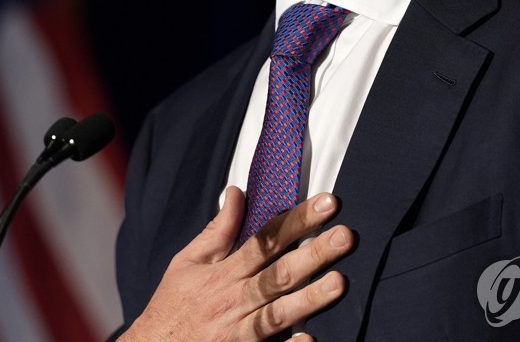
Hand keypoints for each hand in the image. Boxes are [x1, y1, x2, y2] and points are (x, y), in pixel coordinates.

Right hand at [119, 187, 351, 341]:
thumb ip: (217, 230)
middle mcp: (234, 299)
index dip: (297, 220)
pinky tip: (311, 338)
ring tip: (339, 282)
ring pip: (279, 313)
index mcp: (223, 273)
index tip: (327, 203)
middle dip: (313, 254)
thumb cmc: (173, 306)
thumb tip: (236, 193)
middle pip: (279, 273)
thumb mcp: (188, 263)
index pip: (267, 239)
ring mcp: (239, 332)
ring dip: (309, 298)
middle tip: (346, 235)